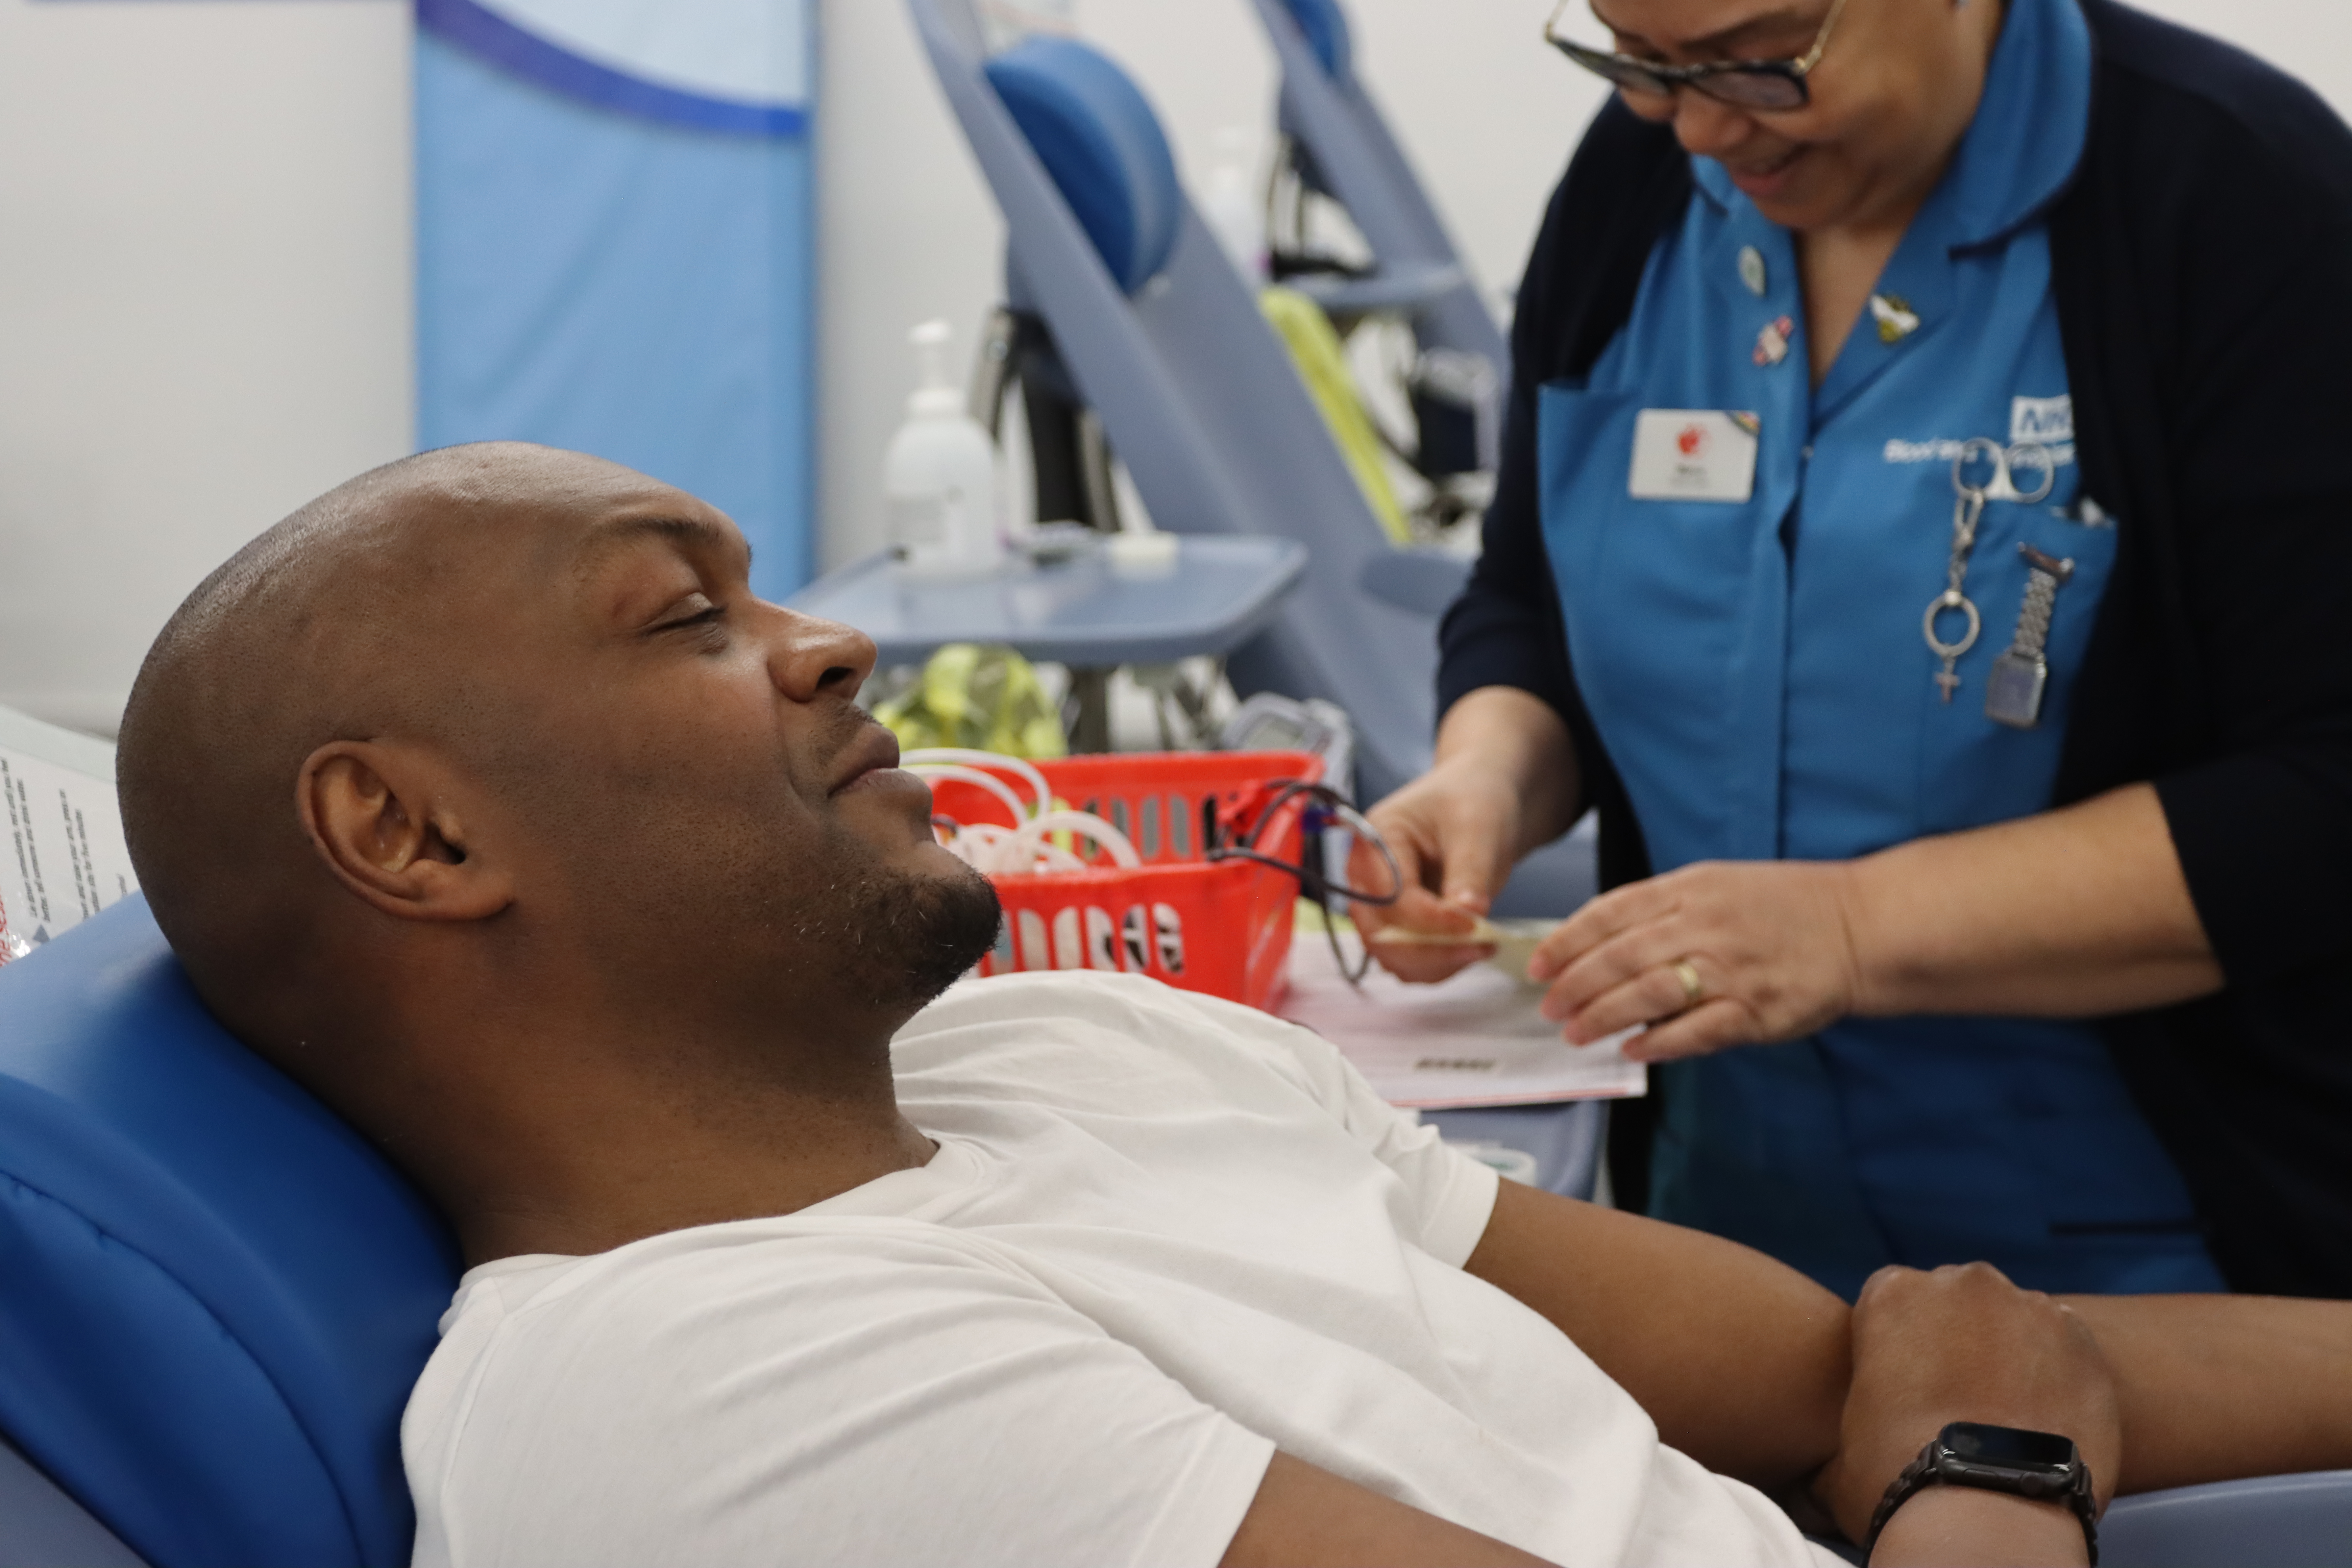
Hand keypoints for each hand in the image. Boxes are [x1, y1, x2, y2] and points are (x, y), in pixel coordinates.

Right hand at [1352, 761, 1521, 982]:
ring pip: (1391, 956)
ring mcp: (1377, 905)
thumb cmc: (1473, 801)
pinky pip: (1409, 961)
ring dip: (1436, 964)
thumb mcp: (1478, 826)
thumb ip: (1469, 869)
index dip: (1430, 920)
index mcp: (1374, 839)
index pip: (1389, 896)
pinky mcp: (1397, 925)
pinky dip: (1439, 965)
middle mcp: (1365, 876)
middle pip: (1379, 934)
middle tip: (1483, 947)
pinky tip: (1471, 949)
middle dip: (1431, 951)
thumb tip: (1468, 914)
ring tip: (1483, 947)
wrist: (1479, 802)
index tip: (1475, 925)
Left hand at [1526, 859, 1863, 1060]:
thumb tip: (1603, 941)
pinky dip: (1658, 1042)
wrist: (1861, 926)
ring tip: (1576, 1033)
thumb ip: (1662, 908)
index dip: (1567, 941)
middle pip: (1619, 957)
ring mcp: (1731, 968)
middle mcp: (1705, 924)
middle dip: (1574, 985)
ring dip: (1603, 1016)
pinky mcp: (1756, 1009)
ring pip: (1647, 994)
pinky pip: (1695, 1030)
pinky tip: (1632, 1049)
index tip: (1538, 964)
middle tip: (1548, 1007)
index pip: (1610, 913)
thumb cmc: (1784, 906)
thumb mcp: (1717, 884)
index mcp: (1691, 888)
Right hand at [1815, 1263, 2121, 1549]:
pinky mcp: (2081, 1339)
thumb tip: (1829, 1463)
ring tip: (2007, 1416)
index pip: (1894, 1301)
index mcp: (1892, 1292)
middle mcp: (1961, 1282)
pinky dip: (2058, 1375)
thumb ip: (1847, 1422)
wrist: (1989, 1513)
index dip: (1901, 1345)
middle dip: (1959, 1340)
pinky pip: (2066, 1347)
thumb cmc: (1899, 1479)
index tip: (1908, 1384)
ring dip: (2011, 1354)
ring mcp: (2027, 1306)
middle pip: (1958, 1302)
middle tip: (1959, 1401)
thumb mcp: (1842, 1445)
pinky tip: (2046, 1419)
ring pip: (2016, 1321)